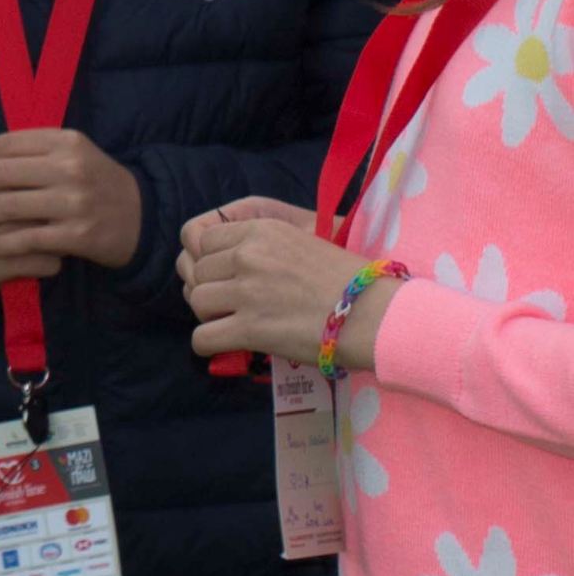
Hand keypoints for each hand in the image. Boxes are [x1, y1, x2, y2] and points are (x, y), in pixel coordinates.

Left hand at [0, 127, 145, 273]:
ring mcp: (74, 202)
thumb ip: (30, 150)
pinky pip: (24, 239)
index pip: (2, 145)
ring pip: (5, 207)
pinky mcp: (77, 235)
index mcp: (65, 141)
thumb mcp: (72, 154)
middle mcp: (69, 168)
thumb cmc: (96, 183)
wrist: (145, 219)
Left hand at [182, 198, 386, 366]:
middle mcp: (249, 255)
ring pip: (196, 302)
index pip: (202, 239)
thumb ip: (264, 245)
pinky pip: (202, 337)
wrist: (378, 316)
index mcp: (262, 229)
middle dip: (209, 289)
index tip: (223, 276)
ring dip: (210, 316)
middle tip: (230, 305)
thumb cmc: (352, 282)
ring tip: (232, 324)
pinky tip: (224, 346)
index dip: (208, 260)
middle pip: (197, 272)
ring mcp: (247, 291)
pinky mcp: (250, 328)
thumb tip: (226, 258)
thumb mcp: (304, 241)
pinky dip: (207, 345)